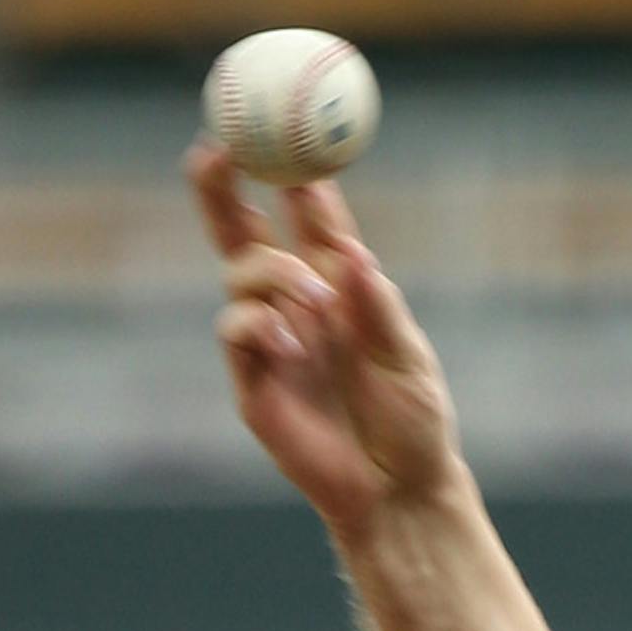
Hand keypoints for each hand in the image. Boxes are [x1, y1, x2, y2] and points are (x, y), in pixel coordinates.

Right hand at [186, 139, 463, 538]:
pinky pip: (234, 332)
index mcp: (341, 288)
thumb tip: (353, 259)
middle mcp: (297, 306)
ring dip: (270, 272)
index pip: (309, 219)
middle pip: (245, 232)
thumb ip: (380, 310)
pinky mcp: (253, 382)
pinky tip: (288, 339)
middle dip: (223, 187)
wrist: (400, 493)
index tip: (290, 137)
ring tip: (313, 300)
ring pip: (240, 276)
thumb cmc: (415, 425)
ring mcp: (271, 341)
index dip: (296, 175)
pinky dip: (255, 323)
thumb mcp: (410, 361)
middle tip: (216, 147)